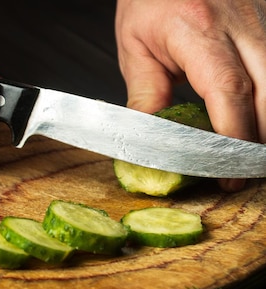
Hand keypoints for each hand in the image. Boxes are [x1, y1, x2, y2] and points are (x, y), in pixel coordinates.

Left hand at [115, 0, 265, 190]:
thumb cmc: (150, 0)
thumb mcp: (135, 48)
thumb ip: (146, 95)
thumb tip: (152, 140)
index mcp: (199, 30)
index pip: (229, 89)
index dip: (234, 134)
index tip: (225, 169)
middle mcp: (240, 23)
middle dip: (260, 138)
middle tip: (243, 173)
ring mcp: (262, 20)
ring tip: (251, 155)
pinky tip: (258, 120)